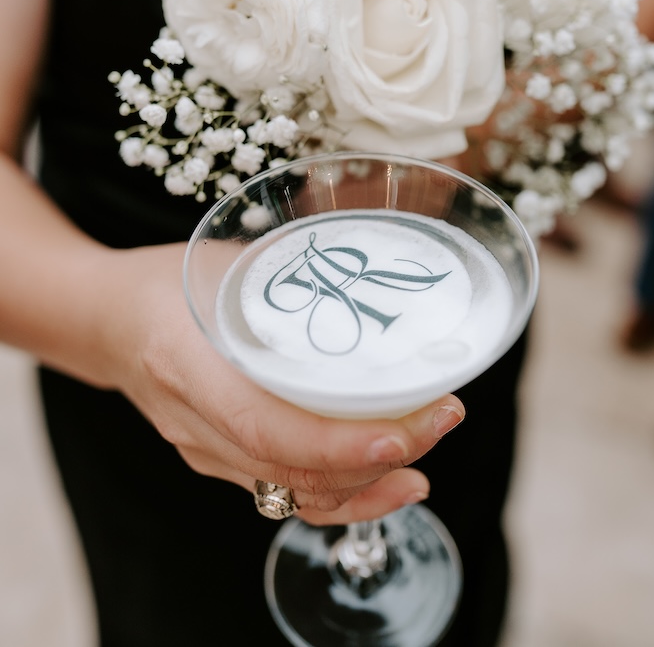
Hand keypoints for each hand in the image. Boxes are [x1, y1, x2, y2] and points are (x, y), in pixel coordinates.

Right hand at [90, 241, 464, 524]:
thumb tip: (372, 259)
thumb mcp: (220, 259)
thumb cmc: (165, 280)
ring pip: (295, 495)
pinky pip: (284, 496)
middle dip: (381, 457)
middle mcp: (194, 422)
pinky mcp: (219, 461)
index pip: (267, 428)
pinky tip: (391, 483)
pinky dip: (344, 498)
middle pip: (294, 471)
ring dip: (371, 483)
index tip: (405, 431)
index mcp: (187, 364)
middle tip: (445, 416)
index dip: (340, 442)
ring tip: (430, 448)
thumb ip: (287, 265)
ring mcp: (204, 451)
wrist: (105, 322)